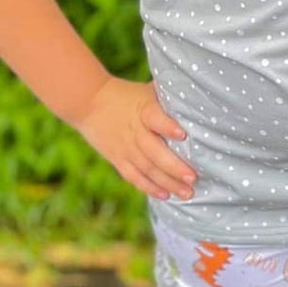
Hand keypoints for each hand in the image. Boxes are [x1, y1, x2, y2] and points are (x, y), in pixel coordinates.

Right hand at [70, 77, 196, 201]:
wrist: (89, 102)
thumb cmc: (127, 95)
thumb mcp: (147, 91)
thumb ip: (169, 98)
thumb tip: (199, 98)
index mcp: (143, 110)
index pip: (154, 117)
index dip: (167, 126)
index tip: (183, 134)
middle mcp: (134, 131)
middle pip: (153, 151)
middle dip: (174, 166)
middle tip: (193, 177)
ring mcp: (125, 148)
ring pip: (147, 169)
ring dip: (167, 183)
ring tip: (187, 193)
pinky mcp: (118, 159)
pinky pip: (134, 176)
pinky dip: (149, 187)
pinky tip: (165, 195)